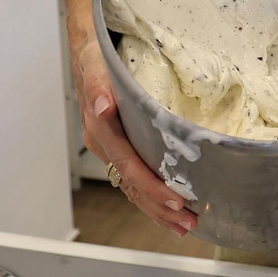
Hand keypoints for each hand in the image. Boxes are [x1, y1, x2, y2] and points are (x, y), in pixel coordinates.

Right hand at [71, 33, 198, 236]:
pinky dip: (152, 197)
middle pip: (132, 186)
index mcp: (100, 131)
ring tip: (184, 225)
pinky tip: (169, 208)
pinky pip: (134, 178)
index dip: (152, 187)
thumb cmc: (95, 57)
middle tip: (189, 223)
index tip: (175, 201)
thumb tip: (101, 107)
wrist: (88, 51)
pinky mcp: (121, 148)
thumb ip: (97, 87)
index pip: (129, 166)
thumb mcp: (95, 64)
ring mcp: (112, 150)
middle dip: (160, 208)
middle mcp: (104, 145)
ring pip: (133, 188)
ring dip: (158, 209)